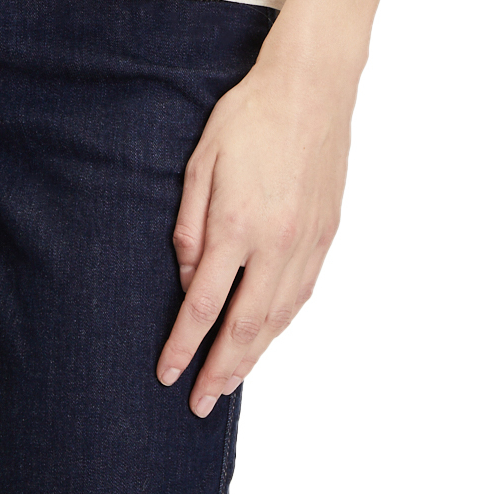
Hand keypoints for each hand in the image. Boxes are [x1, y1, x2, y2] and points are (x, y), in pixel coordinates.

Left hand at [156, 49, 356, 415]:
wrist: (310, 89)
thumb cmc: (248, 116)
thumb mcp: (201, 161)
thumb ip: (189, 224)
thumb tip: (187, 277)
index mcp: (237, 224)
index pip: (203, 304)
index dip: (183, 345)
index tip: (167, 373)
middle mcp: (275, 244)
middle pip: (244, 327)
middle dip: (219, 371)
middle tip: (199, 404)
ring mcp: (306, 243)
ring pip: (278, 319)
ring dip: (252, 357)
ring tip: (230, 383)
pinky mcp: (326, 236)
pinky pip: (301, 295)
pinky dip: (281, 325)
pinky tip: (267, 337)